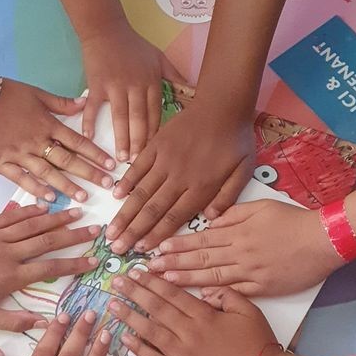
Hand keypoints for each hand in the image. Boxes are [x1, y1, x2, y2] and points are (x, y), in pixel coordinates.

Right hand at [0, 78, 114, 202]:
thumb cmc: (5, 93)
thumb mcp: (37, 93)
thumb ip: (61, 103)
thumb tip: (84, 104)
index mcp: (47, 124)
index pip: (77, 141)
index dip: (95, 154)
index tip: (111, 165)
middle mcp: (36, 141)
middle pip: (67, 160)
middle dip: (89, 173)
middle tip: (106, 185)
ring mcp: (19, 154)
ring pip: (47, 172)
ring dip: (66, 185)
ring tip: (83, 198)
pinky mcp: (2, 163)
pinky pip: (21, 178)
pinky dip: (35, 188)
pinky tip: (50, 199)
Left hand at [0, 205, 101, 330]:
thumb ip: (14, 321)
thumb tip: (45, 323)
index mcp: (10, 277)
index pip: (50, 268)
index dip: (74, 264)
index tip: (94, 260)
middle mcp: (8, 253)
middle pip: (47, 241)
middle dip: (74, 235)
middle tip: (96, 229)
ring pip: (32, 224)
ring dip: (56, 218)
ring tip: (78, 212)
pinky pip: (11, 216)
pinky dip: (29, 211)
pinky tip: (44, 206)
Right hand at [81, 20, 162, 162]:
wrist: (106, 29)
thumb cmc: (134, 45)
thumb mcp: (159, 58)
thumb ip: (174, 76)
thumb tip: (193, 91)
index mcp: (151, 82)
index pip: (156, 113)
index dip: (156, 134)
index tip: (156, 152)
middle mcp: (135, 85)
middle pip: (139, 119)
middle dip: (140, 142)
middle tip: (138, 163)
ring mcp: (114, 85)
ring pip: (120, 116)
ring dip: (121, 138)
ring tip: (121, 158)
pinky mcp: (96, 84)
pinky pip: (93, 106)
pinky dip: (90, 121)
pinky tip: (90, 137)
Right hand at [106, 104, 253, 252]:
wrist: (223, 104)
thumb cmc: (236, 140)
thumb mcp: (245, 170)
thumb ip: (228, 197)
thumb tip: (210, 219)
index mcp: (202, 187)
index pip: (174, 217)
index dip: (156, 235)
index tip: (142, 251)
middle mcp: (179, 177)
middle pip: (153, 209)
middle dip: (133, 231)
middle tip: (116, 249)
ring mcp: (165, 160)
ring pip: (141, 192)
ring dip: (124, 213)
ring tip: (111, 231)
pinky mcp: (156, 144)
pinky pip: (138, 166)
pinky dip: (126, 182)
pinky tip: (115, 197)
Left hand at [106, 269, 280, 355]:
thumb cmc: (258, 346)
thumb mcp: (249, 311)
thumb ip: (226, 295)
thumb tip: (205, 290)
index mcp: (205, 316)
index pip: (172, 294)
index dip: (151, 282)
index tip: (135, 272)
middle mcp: (189, 333)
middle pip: (156, 309)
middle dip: (134, 294)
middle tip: (115, 282)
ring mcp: (183, 355)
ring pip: (150, 332)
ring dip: (129, 318)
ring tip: (112, 306)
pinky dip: (139, 350)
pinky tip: (124, 340)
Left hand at [150, 200, 339, 294]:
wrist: (324, 241)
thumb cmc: (294, 221)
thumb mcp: (261, 208)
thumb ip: (234, 214)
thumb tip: (211, 220)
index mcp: (237, 233)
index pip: (200, 240)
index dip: (177, 245)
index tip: (157, 248)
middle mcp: (239, 254)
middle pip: (199, 260)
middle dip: (172, 264)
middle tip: (147, 269)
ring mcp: (249, 273)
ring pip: (210, 278)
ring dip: (185, 280)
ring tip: (163, 282)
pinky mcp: (261, 289)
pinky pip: (233, 293)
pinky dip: (214, 297)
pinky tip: (197, 300)